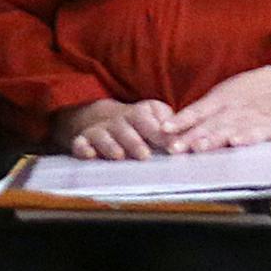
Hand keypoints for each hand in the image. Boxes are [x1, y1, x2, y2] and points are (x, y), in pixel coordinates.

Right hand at [52, 98, 174, 160]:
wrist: (100, 117)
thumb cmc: (136, 122)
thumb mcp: (154, 115)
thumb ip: (171, 123)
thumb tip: (190, 136)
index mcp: (138, 114)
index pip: (150, 122)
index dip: (160, 134)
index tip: (171, 148)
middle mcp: (118, 121)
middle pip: (125, 128)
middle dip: (134, 141)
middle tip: (144, 155)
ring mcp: (100, 130)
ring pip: (103, 136)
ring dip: (111, 145)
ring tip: (119, 156)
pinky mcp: (83, 140)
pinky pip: (80, 143)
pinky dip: (83, 148)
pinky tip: (88, 154)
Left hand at [157, 66, 270, 153]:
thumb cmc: (254, 91)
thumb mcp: (226, 94)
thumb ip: (204, 112)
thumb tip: (177, 127)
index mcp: (221, 99)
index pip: (197, 111)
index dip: (180, 121)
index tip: (164, 130)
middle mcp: (234, 109)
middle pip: (209, 125)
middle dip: (191, 137)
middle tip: (175, 148)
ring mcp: (252, 117)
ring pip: (229, 129)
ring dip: (214, 139)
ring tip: (199, 147)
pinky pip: (258, 133)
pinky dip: (248, 138)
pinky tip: (236, 143)